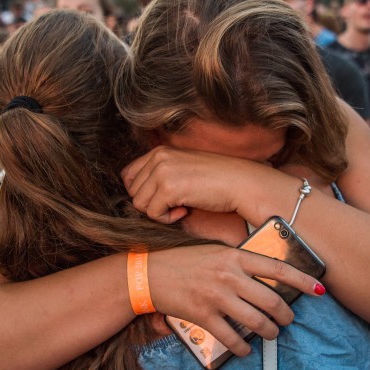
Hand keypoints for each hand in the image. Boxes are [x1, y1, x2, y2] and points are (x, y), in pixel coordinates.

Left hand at [121, 146, 249, 222]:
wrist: (240, 182)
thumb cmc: (214, 180)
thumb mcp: (182, 168)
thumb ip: (159, 174)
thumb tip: (135, 196)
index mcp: (159, 151)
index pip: (128, 175)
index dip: (141, 192)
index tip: (161, 198)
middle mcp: (158, 158)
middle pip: (133, 191)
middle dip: (151, 203)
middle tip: (175, 203)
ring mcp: (163, 172)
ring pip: (140, 204)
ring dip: (159, 212)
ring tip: (180, 207)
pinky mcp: (169, 188)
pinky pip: (153, 213)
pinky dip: (167, 219)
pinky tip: (185, 210)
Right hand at [148, 244, 325, 356]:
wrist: (149, 274)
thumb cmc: (182, 261)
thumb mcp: (214, 251)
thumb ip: (238, 262)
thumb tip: (263, 276)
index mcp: (234, 256)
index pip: (277, 268)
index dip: (302, 280)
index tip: (318, 290)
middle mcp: (229, 276)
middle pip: (271, 300)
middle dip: (286, 315)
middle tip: (287, 319)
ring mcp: (217, 297)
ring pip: (257, 321)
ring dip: (269, 332)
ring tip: (271, 333)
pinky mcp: (204, 316)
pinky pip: (232, 338)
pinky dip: (243, 347)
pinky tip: (246, 349)